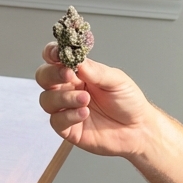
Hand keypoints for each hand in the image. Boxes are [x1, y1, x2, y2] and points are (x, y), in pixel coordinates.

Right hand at [35, 43, 161, 158]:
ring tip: (85, 99)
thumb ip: (95, 71)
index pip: (55, 59)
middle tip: (69, 75)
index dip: (52, 53)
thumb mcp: (116, 80)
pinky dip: (69, 116)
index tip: (57, 53)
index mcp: (78, 73)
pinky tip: (84, 113)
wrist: (138, 129)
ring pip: (47, 100)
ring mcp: (66, 109)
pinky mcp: (68, 129)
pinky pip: (56, 121)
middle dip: (52, 74)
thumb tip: (77, 60)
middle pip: (44, 77)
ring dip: (64, 98)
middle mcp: (68, 89)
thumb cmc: (128, 101)